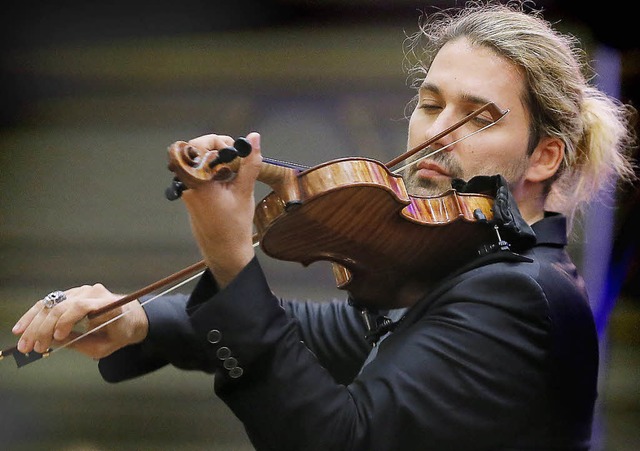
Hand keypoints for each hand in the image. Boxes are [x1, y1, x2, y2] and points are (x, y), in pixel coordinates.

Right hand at [12, 284, 148, 358]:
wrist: (130, 317)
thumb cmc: (119, 333)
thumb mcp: (104, 346)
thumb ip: (79, 343)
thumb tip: (52, 341)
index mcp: (107, 304)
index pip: (82, 306)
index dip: (66, 320)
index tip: (57, 338)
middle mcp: (93, 293)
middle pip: (62, 306)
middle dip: (43, 328)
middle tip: (32, 348)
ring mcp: (82, 291)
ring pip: (51, 304)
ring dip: (34, 324)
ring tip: (23, 343)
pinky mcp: (72, 294)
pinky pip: (50, 303)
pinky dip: (34, 316)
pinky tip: (21, 328)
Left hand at [180, 132, 261, 286]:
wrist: (224, 251)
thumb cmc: (233, 227)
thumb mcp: (245, 191)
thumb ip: (250, 162)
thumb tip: (254, 139)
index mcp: (197, 180)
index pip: (199, 145)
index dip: (217, 142)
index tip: (233, 149)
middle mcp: (187, 183)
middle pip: (197, 150)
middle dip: (218, 148)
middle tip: (236, 158)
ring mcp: (187, 188)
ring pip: (199, 161)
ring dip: (218, 160)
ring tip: (234, 172)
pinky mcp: (191, 193)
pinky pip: (199, 173)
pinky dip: (215, 171)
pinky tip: (227, 181)